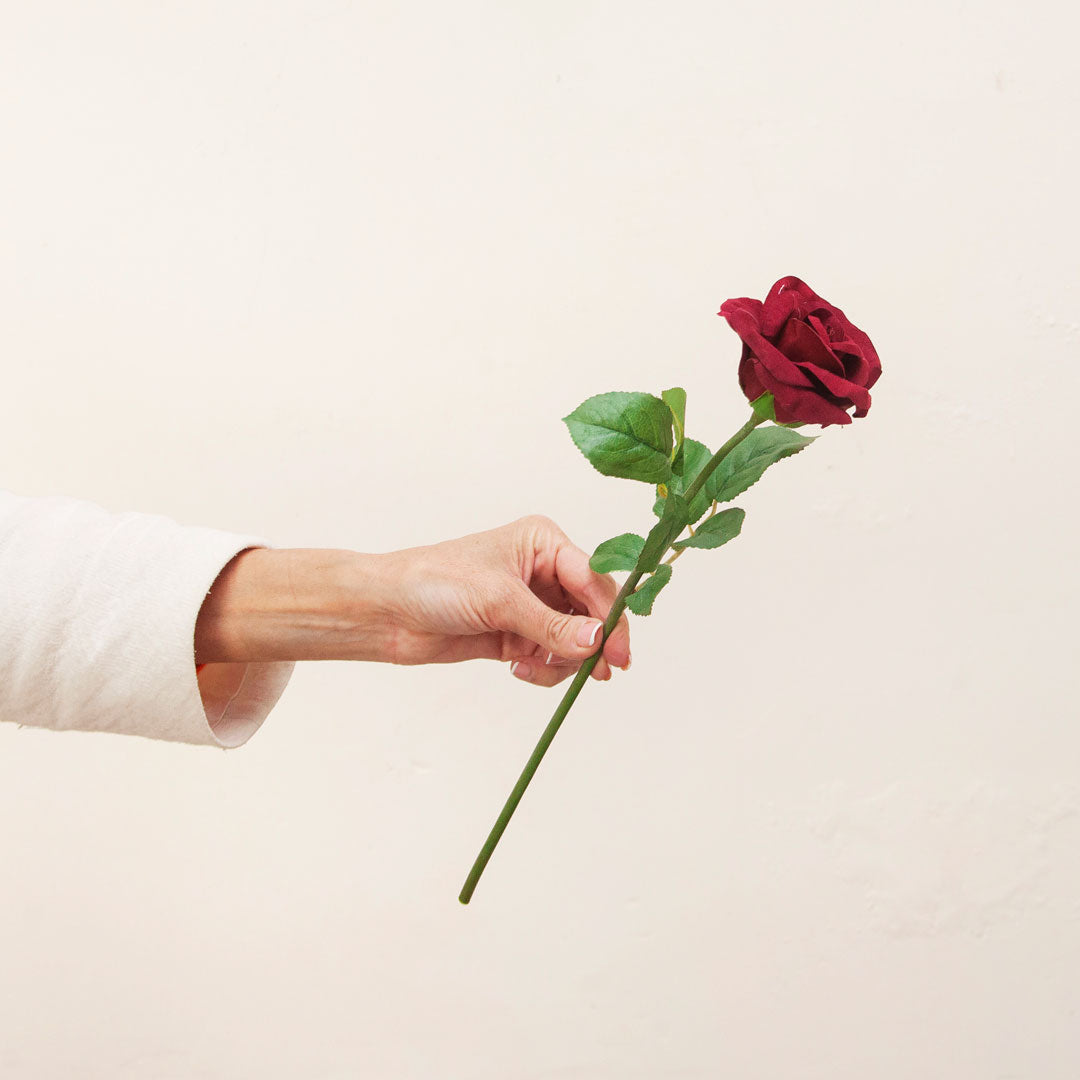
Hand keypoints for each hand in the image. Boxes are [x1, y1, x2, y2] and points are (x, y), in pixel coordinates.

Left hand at [382, 515, 631, 685]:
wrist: (388, 612)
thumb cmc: (436, 582)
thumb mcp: (499, 600)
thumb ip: (551, 624)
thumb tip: (596, 642)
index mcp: (543, 543)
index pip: (593, 579)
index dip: (611, 615)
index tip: (618, 651)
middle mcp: (543, 571)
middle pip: (591, 611)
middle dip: (592, 642)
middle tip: (601, 673)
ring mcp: (531, 605)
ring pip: (574, 639)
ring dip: (563, 661)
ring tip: (535, 667)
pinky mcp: (517, 634)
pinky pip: (550, 657)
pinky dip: (543, 669)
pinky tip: (519, 668)